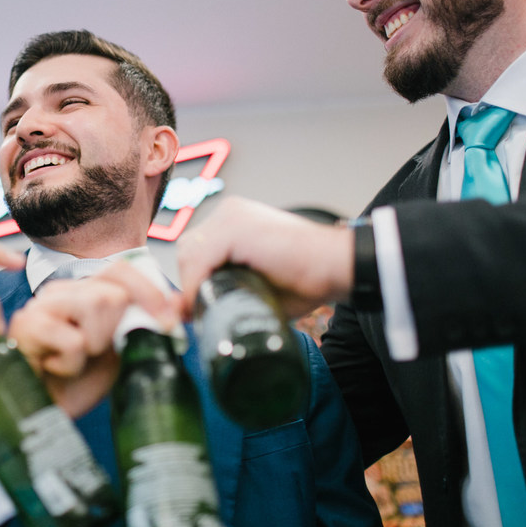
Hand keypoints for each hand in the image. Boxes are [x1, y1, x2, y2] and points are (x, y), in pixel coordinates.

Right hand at [8, 261, 181, 417]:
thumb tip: (179, 302)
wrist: (37, 414)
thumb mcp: (118, 352)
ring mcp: (41, 305)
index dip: (150, 291)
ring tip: (74, 361)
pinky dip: (72, 364)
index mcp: (83, 292)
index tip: (169, 322)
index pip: (121, 270)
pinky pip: (73, 340)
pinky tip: (55, 369)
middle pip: (112, 291)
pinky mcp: (26, 326)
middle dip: (115, 330)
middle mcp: (61, 292)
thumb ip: (143, 326)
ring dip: (94, 345)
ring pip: (95, 304)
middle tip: (95, 353)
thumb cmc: (74, 383)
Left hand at [177, 197, 353, 319]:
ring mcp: (231, 216)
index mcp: (234, 221)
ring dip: (194, 286)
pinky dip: (198, 285)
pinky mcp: (235, 228)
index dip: (192, 281)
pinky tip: (208, 302)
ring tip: (209, 308)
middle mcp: (229, 212)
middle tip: (202, 309)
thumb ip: (224, 293)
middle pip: (187, 250)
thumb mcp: (256, 286)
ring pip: (189, 255)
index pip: (195, 250)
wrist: (338, 265)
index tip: (194, 308)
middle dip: (191, 283)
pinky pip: (200, 260)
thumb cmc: (306, 278)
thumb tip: (187, 314)